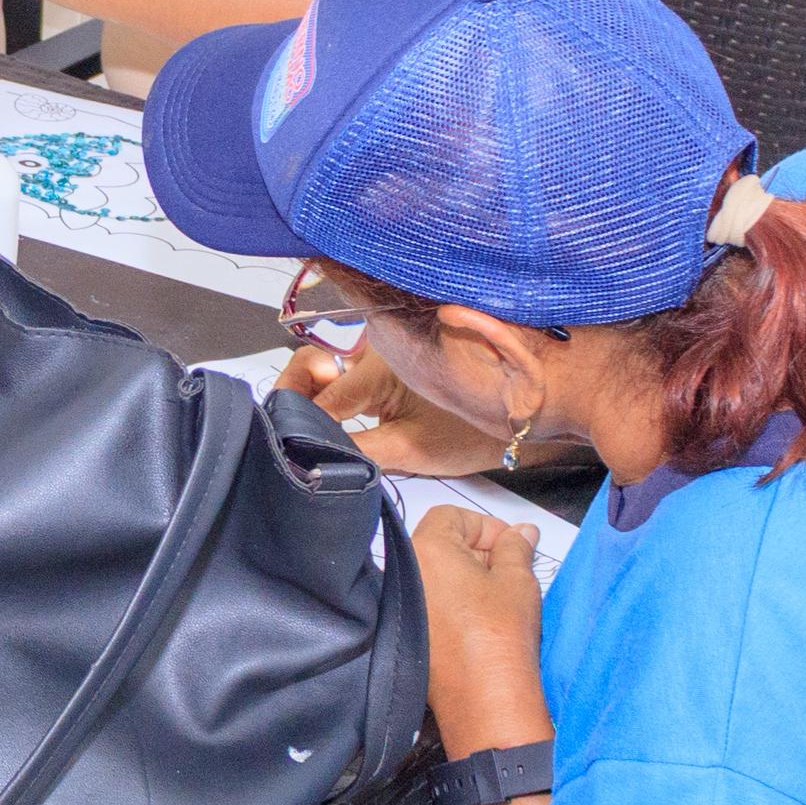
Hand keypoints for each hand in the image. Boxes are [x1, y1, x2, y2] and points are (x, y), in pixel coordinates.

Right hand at [278, 342, 498, 476]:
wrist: (516, 412)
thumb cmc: (469, 432)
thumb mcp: (408, 450)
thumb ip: (356, 451)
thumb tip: (310, 459)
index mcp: (378, 364)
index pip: (324, 400)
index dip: (304, 426)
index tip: (289, 450)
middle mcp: (372, 345)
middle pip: (313, 370)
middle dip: (297, 396)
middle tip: (293, 429)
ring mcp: (377, 349)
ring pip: (325, 370)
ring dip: (313, 398)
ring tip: (314, 431)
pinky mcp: (384, 358)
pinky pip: (344, 374)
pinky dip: (332, 396)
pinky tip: (335, 422)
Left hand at [412, 503, 552, 758]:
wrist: (484, 698)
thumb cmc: (501, 632)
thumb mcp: (517, 580)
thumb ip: (516, 546)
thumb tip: (522, 530)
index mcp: (427, 548)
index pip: (451, 515)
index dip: (485, 526)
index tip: (511, 546)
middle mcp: (407, 572)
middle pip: (442, 543)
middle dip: (479, 550)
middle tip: (512, 571)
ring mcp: (406, 603)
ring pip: (439, 574)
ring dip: (470, 577)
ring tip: (501, 598)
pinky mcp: (410, 631)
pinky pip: (433, 601)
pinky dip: (457, 601)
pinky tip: (484, 619)